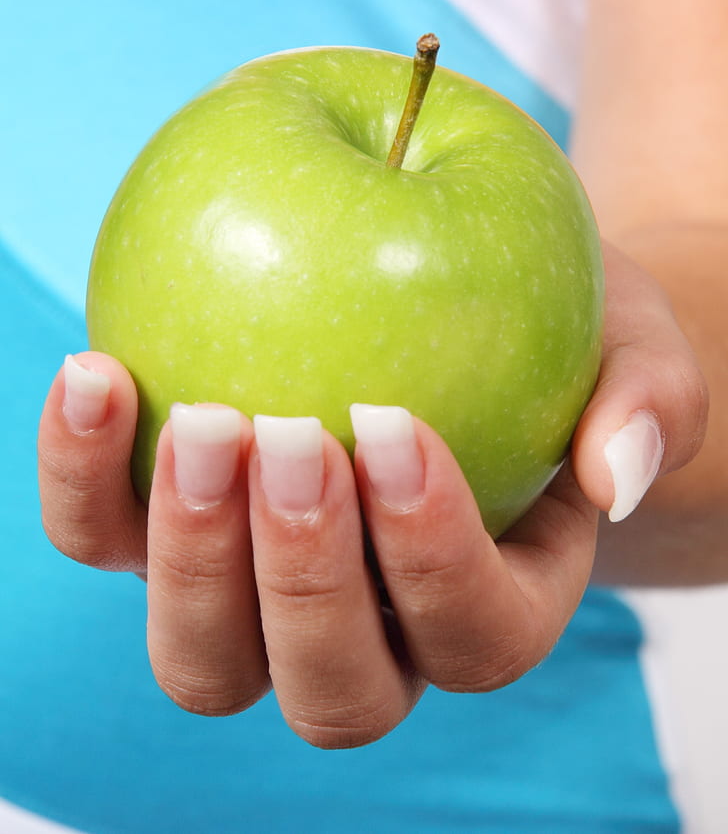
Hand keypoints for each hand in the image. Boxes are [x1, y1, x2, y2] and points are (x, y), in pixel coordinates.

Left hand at [37, 240, 706, 746]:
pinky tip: (98, 372)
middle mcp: (371, 629)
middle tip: (289, 434)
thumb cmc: (559, 328)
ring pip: (205, 661)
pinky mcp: (174, 529)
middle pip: (331, 687)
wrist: (463, 303)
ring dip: (188, 556)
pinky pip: (106, 540)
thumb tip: (620, 468)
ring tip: (200, 421)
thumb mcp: (631, 340)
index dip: (429, 556)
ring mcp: (256, 592)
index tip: (395, 424)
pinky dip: (84, 478)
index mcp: (493, 605)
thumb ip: (649, 399)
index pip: (471, 634)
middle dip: (301, 577)